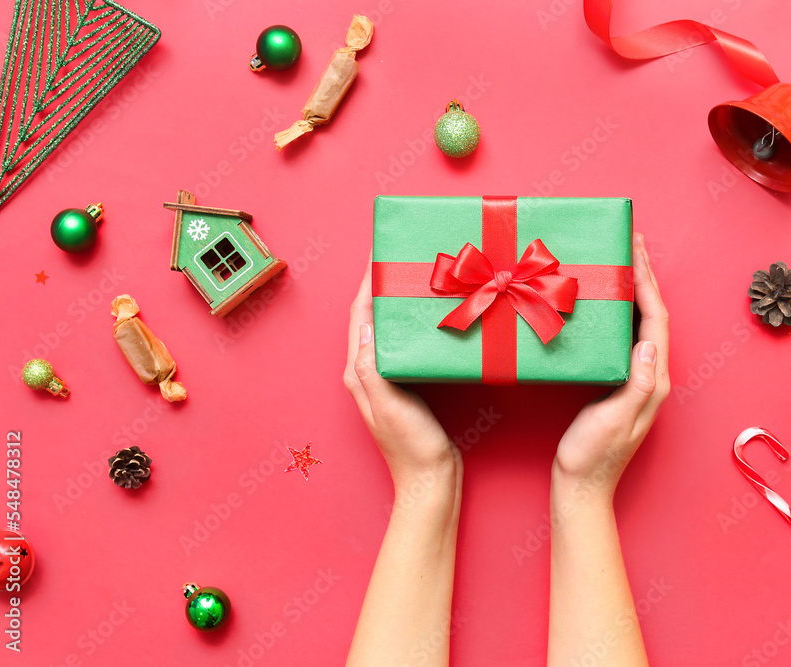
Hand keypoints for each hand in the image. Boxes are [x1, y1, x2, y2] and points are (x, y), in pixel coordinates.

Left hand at [344, 260, 460, 496]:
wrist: (431, 479)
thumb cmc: (410, 445)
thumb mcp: (389, 402)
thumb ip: (373, 366)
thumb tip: (367, 325)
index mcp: (359, 371)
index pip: (360, 316)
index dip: (367, 283)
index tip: (379, 254)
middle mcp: (368, 371)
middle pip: (372, 317)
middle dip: (381, 286)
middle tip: (401, 259)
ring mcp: (388, 378)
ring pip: (389, 329)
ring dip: (397, 303)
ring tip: (415, 279)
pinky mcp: (408, 384)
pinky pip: (406, 344)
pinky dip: (413, 324)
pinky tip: (429, 317)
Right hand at [553, 234, 669, 500]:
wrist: (582, 486)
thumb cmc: (594, 456)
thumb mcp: (615, 418)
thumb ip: (638, 383)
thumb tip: (650, 342)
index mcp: (653, 380)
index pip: (656, 320)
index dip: (648, 283)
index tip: (636, 251)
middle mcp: (650, 376)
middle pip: (653, 315)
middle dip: (644, 277)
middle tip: (632, 242)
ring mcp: (635, 379)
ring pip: (639, 323)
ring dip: (633, 290)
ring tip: (621, 261)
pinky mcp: (618, 383)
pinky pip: (624, 336)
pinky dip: (618, 311)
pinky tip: (604, 302)